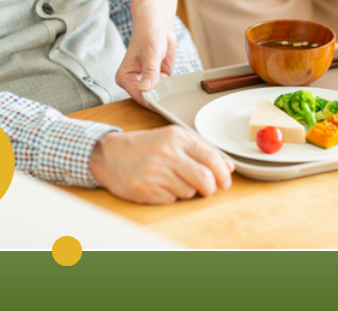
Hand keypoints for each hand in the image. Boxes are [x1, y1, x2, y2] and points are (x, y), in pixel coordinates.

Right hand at [89, 126, 235, 204]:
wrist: (109, 154)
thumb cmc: (144, 146)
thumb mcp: (172, 140)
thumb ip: (201, 151)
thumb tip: (228, 167)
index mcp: (177, 137)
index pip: (211, 158)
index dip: (223, 173)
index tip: (225, 181)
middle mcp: (167, 153)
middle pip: (205, 179)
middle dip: (210, 188)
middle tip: (206, 189)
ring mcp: (156, 172)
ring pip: (189, 191)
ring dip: (187, 191)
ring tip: (173, 181)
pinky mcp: (146, 190)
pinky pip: (172, 200)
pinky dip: (171, 196)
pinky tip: (160, 186)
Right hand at [116, 23, 176, 109]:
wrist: (157, 25)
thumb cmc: (148, 34)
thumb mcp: (151, 53)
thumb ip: (149, 72)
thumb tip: (146, 89)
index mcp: (125, 76)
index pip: (138, 95)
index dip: (150, 101)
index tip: (162, 107)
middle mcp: (134, 81)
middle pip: (147, 98)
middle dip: (159, 100)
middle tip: (171, 105)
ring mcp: (147, 80)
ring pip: (157, 95)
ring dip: (166, 96)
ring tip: (175, 99)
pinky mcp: (158, 78)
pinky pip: (165, 88)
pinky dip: (171, 89)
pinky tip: (176, 89)